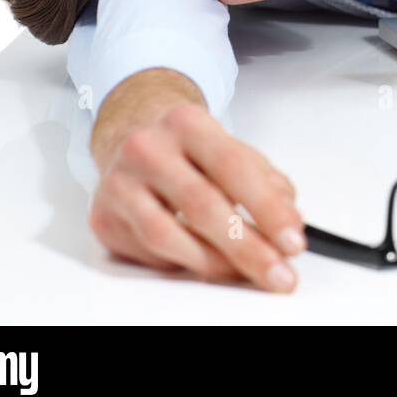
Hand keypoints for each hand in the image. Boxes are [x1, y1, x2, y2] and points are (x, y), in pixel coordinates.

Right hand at [89, 102, 305, 291]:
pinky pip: (150, 253)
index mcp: (187, 123)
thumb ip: (267, 183)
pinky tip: (209, 264)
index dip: (267, 209)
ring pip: (167, 236)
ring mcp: (119, 183)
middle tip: (278, 274)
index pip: (233, 167)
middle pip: (201, 205)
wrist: (130, 136)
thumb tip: (289, 225)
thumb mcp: (232, 150)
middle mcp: (146, 148)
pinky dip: (185, 264)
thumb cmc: (190, 149)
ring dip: (215, 263)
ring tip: (246, 273)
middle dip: (247, 247)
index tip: (293, 241)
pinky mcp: (103, 218)